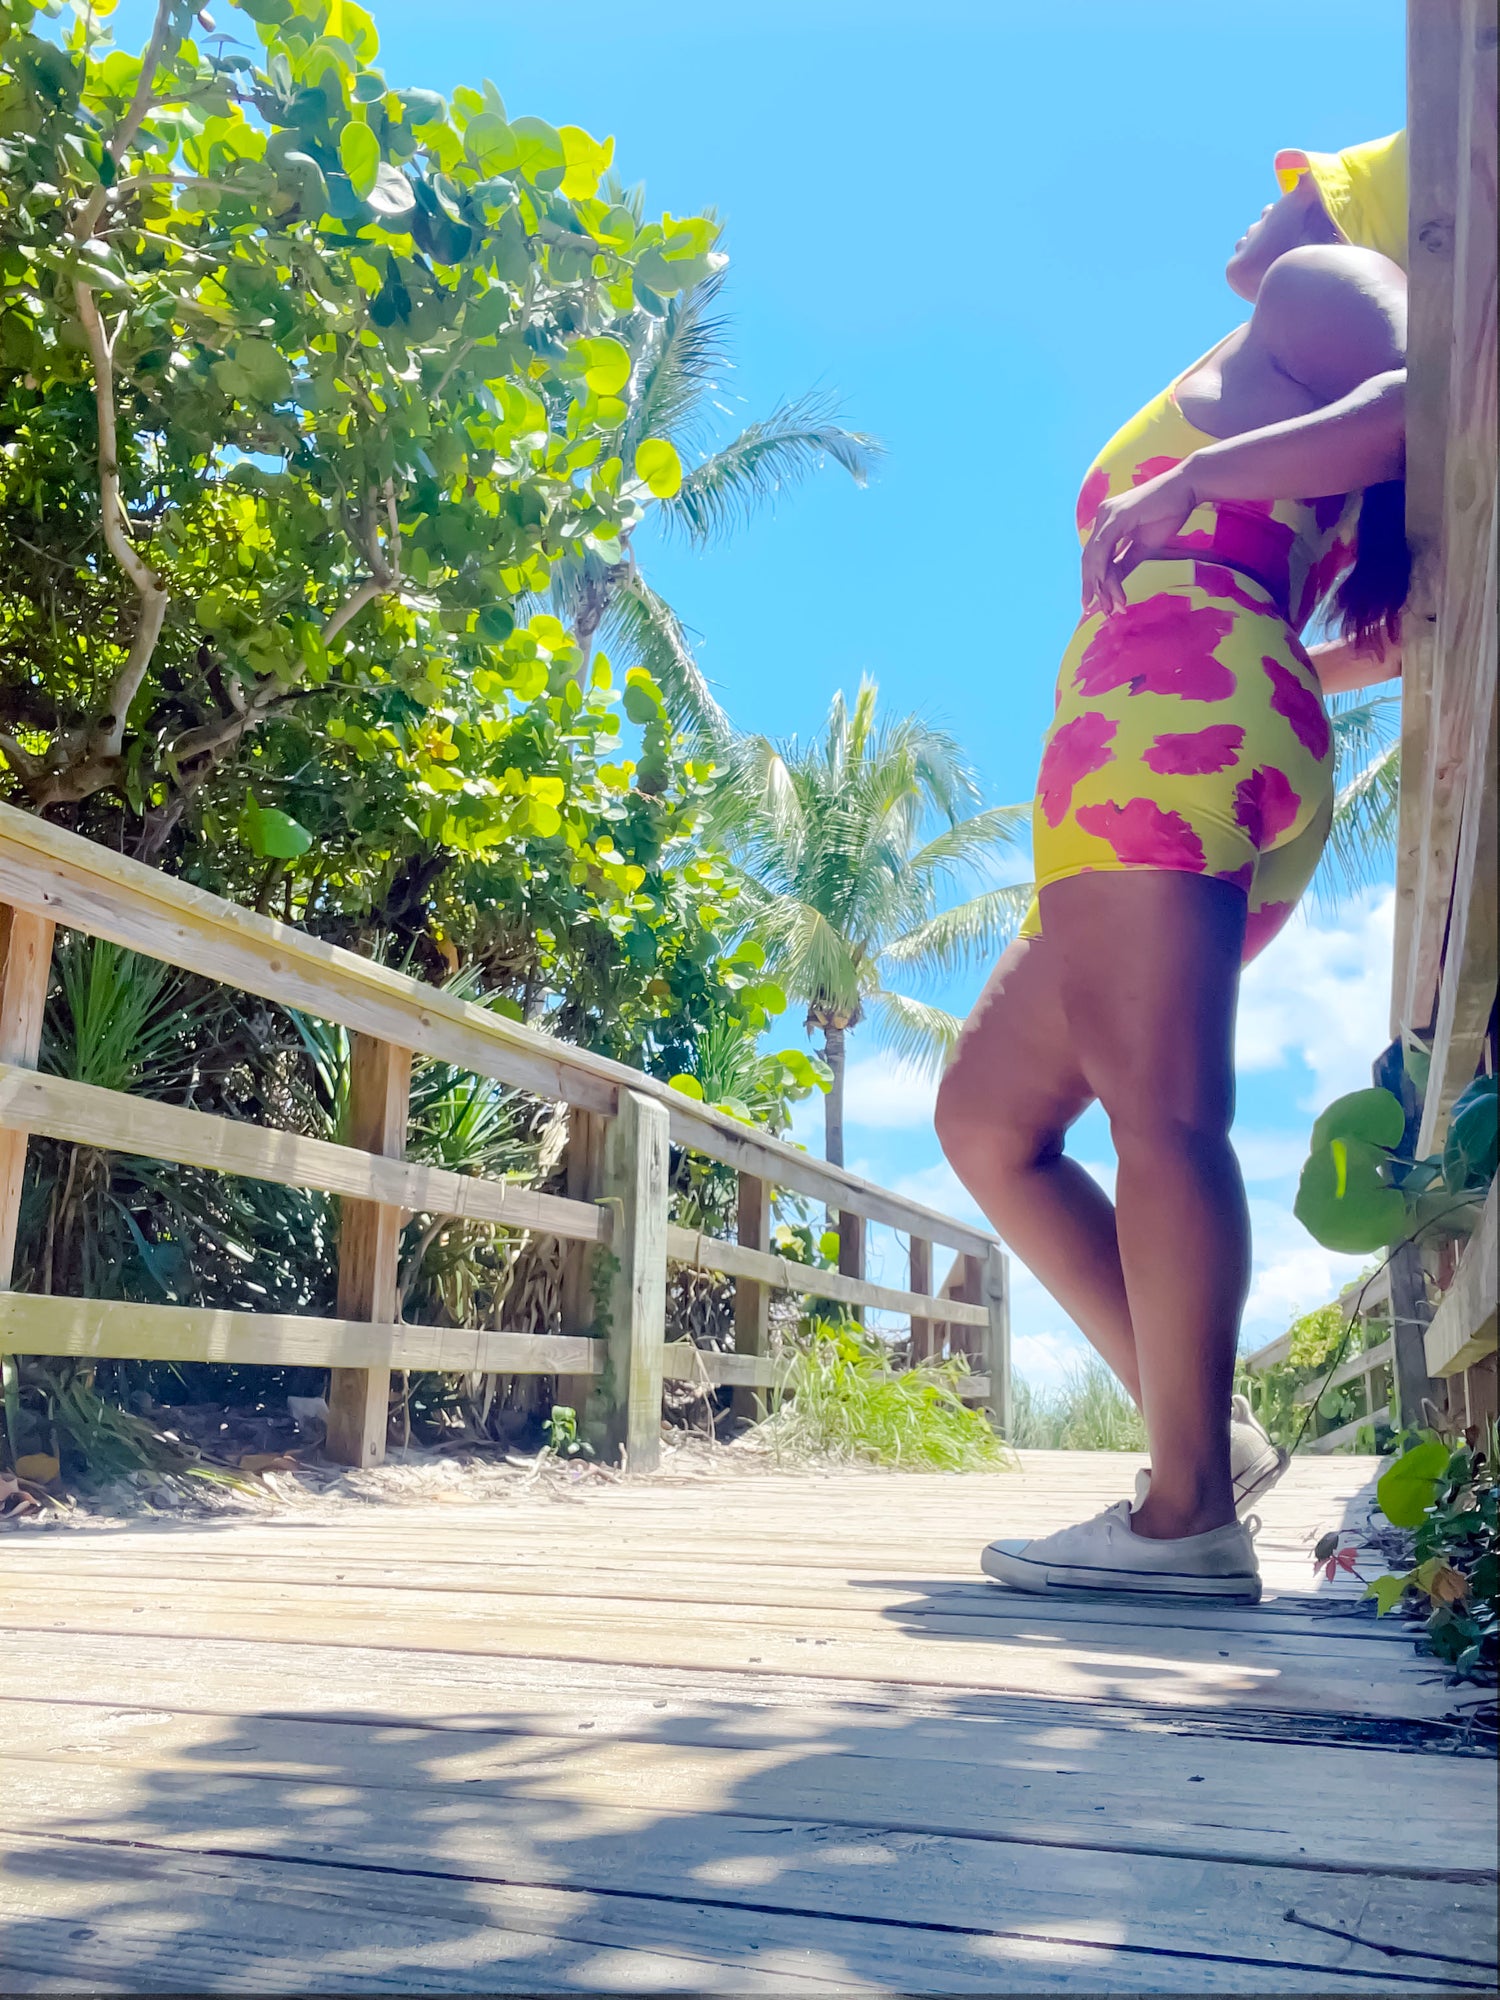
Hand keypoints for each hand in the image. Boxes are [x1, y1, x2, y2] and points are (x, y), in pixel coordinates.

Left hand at [1081, 463, 1198, 615]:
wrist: (1186, 489)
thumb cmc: (1168, 513)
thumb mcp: (1143, 546)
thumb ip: (1126, 563)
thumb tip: (1113, 586)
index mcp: (1107, 523)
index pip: (1094, 558)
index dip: (1093, 582)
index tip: (1097, 605)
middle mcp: (1102, 517)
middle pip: (1089, 559)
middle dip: (1091, 588)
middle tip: (1092, 611)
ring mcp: (1108, 515)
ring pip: (1095, 557)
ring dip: (1101, 585)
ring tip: (1110, 606)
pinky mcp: (1117, 516)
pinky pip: (1104, 548)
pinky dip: (1106, 571)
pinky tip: (1111, 589)